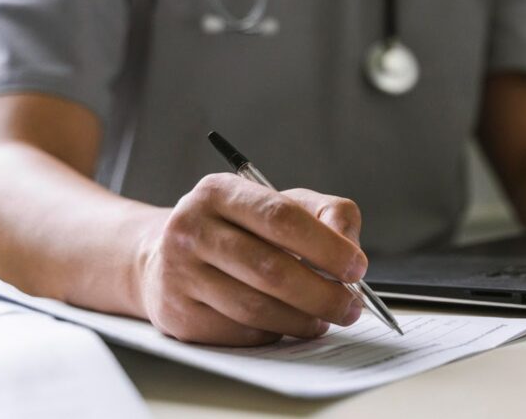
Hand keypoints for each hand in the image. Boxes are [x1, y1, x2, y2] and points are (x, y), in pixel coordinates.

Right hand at [135, 174, 367, 345]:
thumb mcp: (280, 203)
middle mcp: (191, 229)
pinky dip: (273, 332)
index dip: (326, 246)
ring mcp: (179, 274)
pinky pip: (239, 332)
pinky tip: (286, 324)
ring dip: (302, 320)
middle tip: (351, 306)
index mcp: (219, 192)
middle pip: (270, 269)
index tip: (357, 268)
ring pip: (256, 308)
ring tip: (324, 319)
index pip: (281, 218)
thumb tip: (351, 247)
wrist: (168, 257)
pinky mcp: (178, 315)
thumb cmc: (239, 229)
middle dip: (322, 294)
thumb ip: (325, 213)